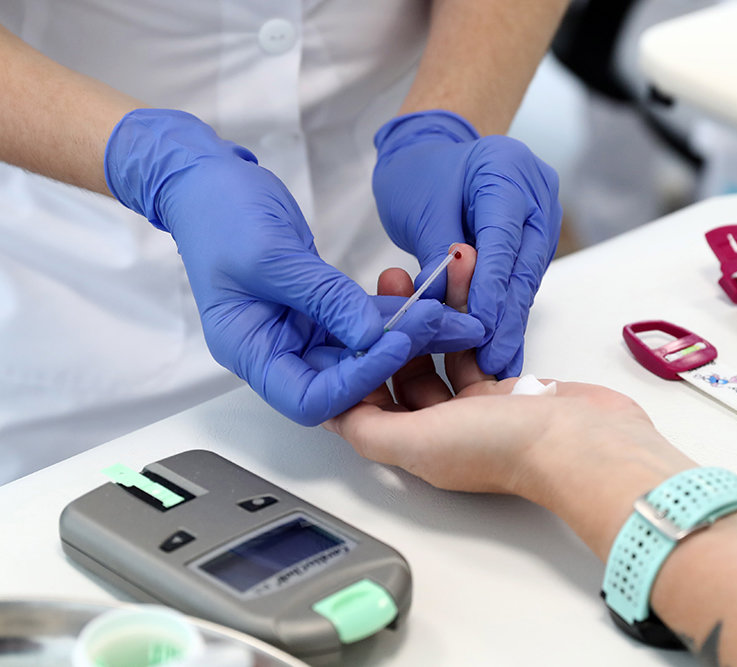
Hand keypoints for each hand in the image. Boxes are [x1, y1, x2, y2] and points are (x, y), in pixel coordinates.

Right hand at [104, 109, 483, 424]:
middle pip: (345, 378)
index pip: (311, 399)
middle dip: (399, 355)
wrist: (209, 181)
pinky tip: (433, 298)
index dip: (356, 382)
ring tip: (458, 316)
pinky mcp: (319, 309)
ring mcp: (300, 331)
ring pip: (362, 347)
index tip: (394, 345)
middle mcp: (278, 351)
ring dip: (409, 332)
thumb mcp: (272, 256)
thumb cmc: (220, 214)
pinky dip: (395, 310)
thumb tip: (372, 336)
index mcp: (251, 352)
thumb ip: (324, 298)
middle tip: (451, 329)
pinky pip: (362, 318)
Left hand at [326, 244, 694, 554]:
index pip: (368, 404)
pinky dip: (463, 320)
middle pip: (400, 374)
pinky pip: (473, 347)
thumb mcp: (421, 442)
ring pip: (438, 354)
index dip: (353, 363)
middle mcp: (442, 429)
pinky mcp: (507, 388)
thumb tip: (333, 415)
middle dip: (389, 329)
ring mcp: (476, 409)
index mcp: (416, 447)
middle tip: (384, 285)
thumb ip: (370, 428)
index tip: (345, 322)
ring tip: (418, 272)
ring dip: (426, 317)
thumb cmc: (507, 448)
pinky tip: (457, 292)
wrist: (585, 443)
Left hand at [372, 110, 561, 378]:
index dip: (493, 287)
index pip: (503, 238)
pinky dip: (506, 312)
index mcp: (506, 170)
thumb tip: (449, 304)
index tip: (482, 329)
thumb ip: (438, 253)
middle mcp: (535, 193)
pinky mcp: (534, 242)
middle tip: (494, 362)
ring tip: (497, 365)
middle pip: (524, 263)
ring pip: (526, 278)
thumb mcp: (420, 208)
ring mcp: (541, 219)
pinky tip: (499, 347)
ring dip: (509, 323)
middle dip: (507, 318)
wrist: (431, 156)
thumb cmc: (421, 175)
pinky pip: (521, 281)